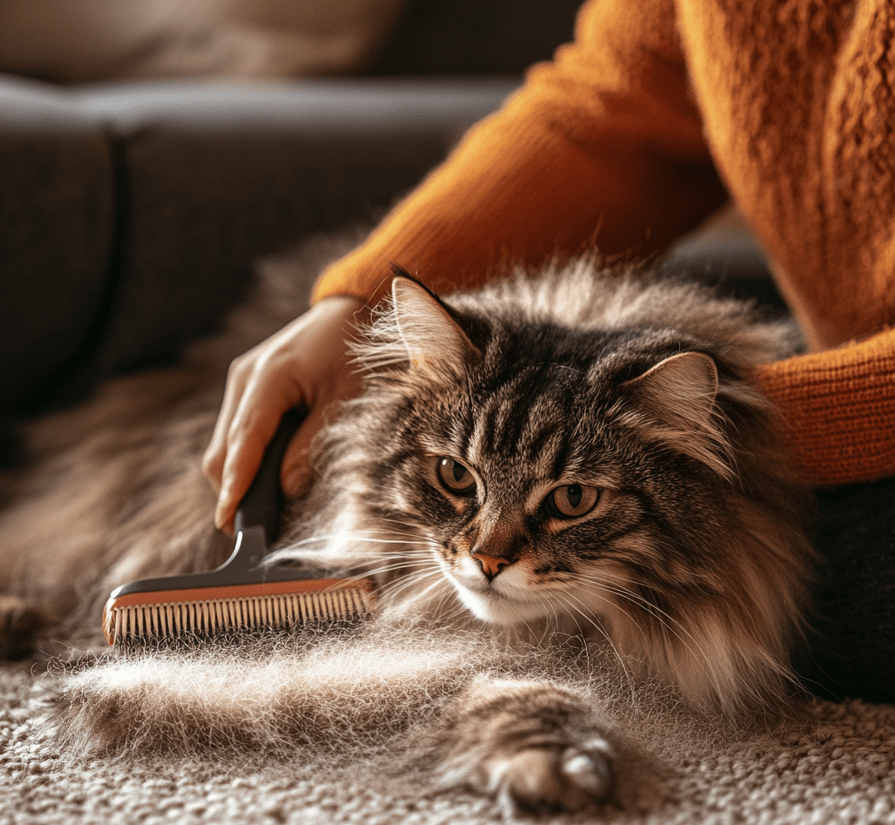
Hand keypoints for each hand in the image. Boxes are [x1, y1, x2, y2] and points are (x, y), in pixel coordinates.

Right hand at [202, 295, 365, 532]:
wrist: (348, 310)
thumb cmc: (353, 351)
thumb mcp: (344, 400)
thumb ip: (313, 444)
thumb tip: (289, 488)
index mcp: (268, 377)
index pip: (243, 443)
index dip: (235, 486)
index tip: (227, 521)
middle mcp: (244, 379)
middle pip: (221, 451)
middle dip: (235, 488)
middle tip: (260, 521)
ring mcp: (240, 381)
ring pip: (224, 445)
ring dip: (242, 473)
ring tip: (270, 498)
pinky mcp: (246, 386)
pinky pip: (236, 431)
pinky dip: (248, 455)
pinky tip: (273, 468)